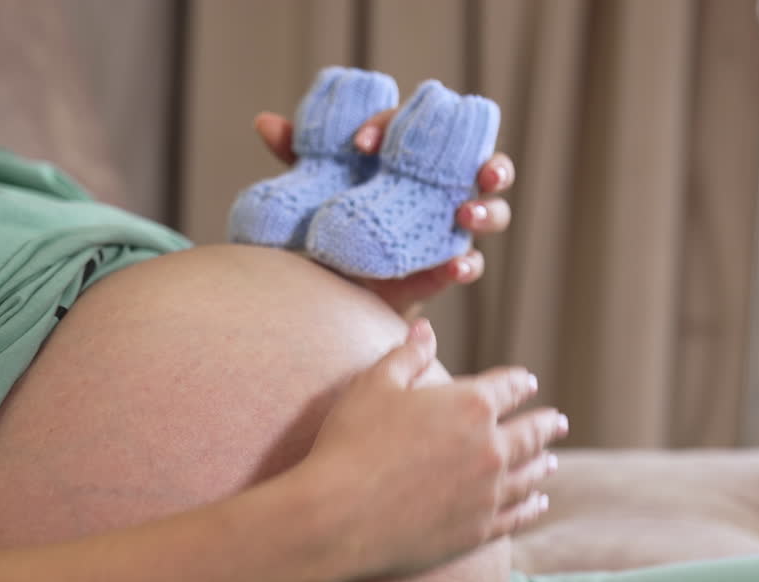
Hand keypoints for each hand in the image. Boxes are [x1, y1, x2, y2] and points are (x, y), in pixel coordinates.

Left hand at [254, 111, 516, 315]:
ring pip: (493, 213)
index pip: (419, 128)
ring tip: (466, 215)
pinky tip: (455, 267)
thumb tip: (265, 122)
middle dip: (493, 165)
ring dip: (487, 212)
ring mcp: (452, 227)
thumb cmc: (333, 220)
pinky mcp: (449, 266)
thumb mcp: (316, 188)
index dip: (393, 128)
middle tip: (483, 171)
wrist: (335, 283)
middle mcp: (445, 188)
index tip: (360, 143)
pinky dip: (467, 264)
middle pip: (486, 166)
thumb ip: (300, 158)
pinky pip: (470, 264)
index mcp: (415, 159)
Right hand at [303, 319, 565, 577]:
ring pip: (529, 475)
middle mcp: (491, 448)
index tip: (528, 382)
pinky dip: (531, 507)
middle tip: (559, 422)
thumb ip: (406, 356)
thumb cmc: (351, 443)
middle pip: (531, 432)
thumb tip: (425, 329)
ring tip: (552, 461)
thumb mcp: (374, 385)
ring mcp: (488, 493)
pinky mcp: (478, 530)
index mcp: (471, 405)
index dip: (519, 382)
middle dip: (546, 424)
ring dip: (543, 464)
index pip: (508, 387)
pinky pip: (516, 516)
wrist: (337, 516)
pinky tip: (538, 503)